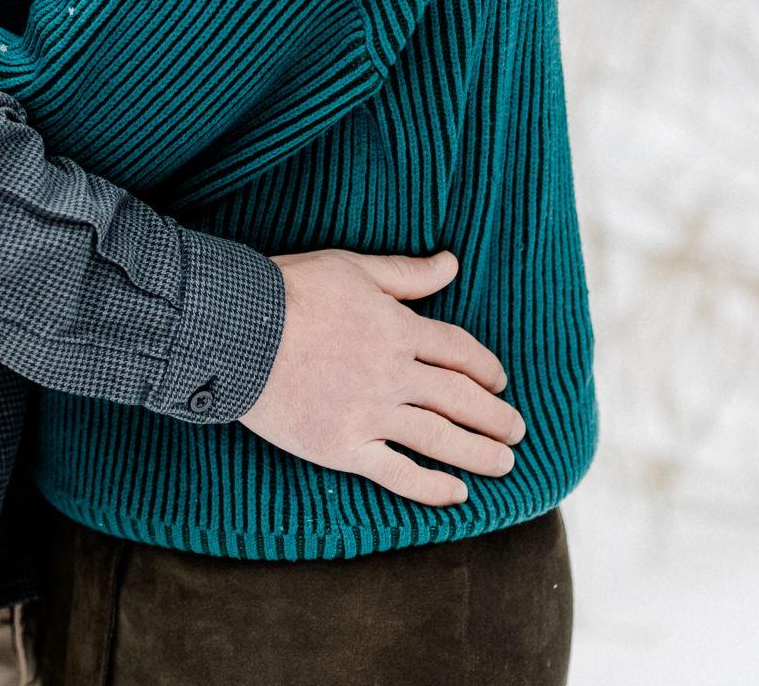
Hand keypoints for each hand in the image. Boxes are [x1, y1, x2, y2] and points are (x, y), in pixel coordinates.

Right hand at [237, 249, 523, 505]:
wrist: (239, 332)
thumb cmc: (292, 290)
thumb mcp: (353, 268)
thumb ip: (406, 273)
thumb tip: (452, 263)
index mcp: (398, 328)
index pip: (459, 351)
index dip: (485, 367)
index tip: (501, 381)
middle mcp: (393, 374)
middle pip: (460, 398)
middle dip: (495, 416)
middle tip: (518, 430)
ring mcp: (371, 414)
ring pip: (439, 438)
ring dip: (479, 453)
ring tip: (506, 464)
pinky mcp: (344, 447)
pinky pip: (397, 472)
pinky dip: (430, 487)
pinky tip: (456, 495)